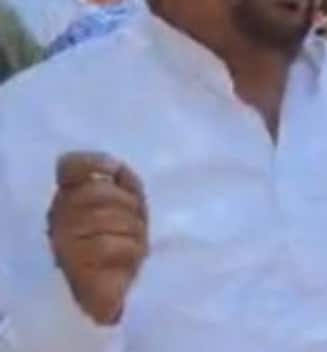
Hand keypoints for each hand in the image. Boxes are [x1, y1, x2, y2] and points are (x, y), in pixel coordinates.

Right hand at [48, 152, 148, 324]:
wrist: (119, 293)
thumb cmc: (125, 245)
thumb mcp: (131, 208)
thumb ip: (126, 184)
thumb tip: (117, 166)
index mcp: (72, 197)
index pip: (72, 167)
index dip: (94, 162)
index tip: (114, 168)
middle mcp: (60, 215)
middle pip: (97, 191)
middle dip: (129, 205)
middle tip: (138, 224)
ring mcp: (63, 240)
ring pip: (105, 218)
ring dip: (134, 231)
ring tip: (137, 245)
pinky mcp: (73, 265)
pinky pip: (107, 245)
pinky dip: (129, 250)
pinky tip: (131, 260)